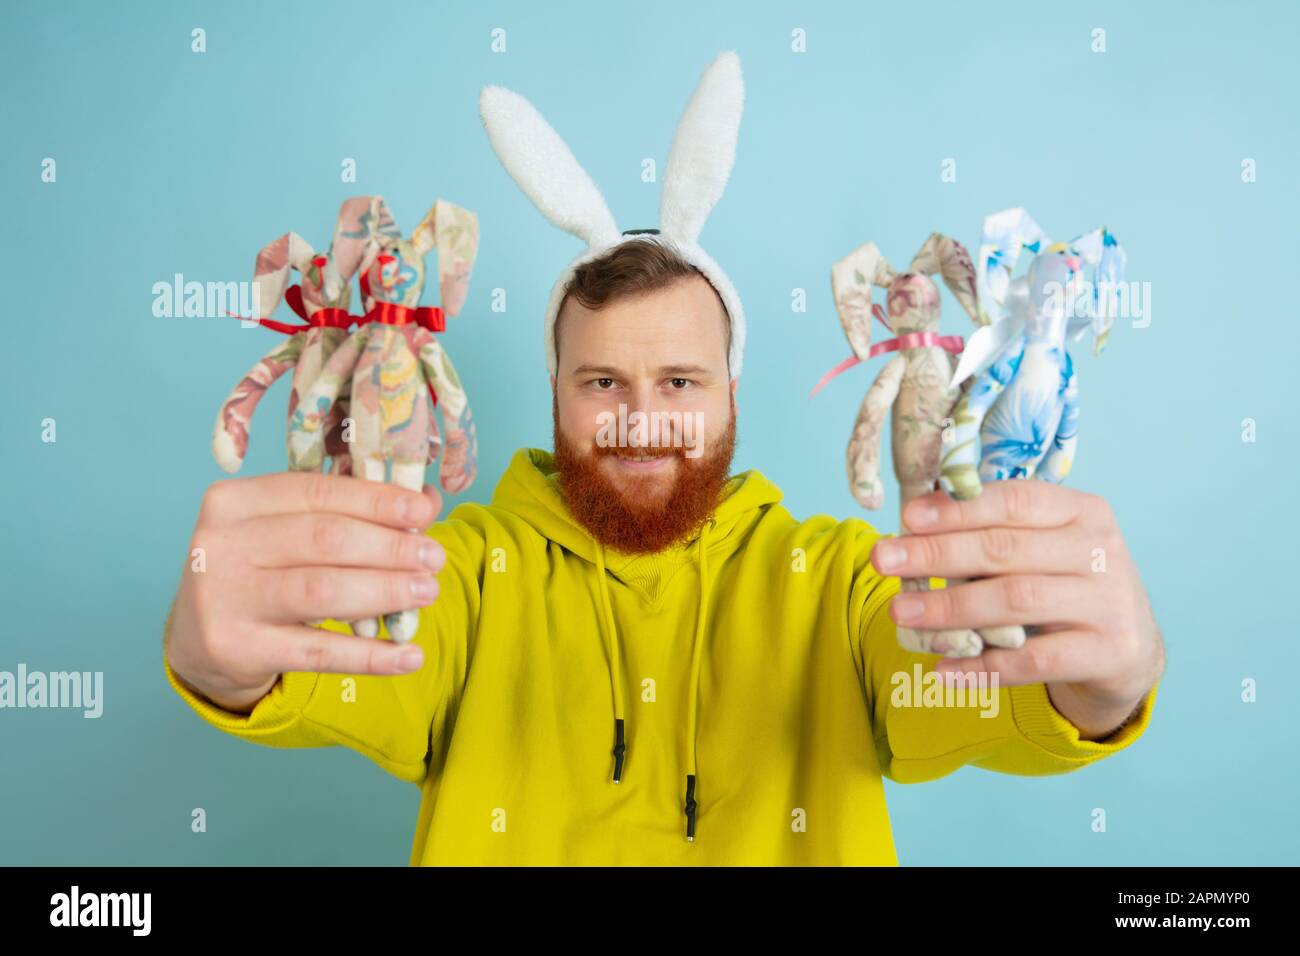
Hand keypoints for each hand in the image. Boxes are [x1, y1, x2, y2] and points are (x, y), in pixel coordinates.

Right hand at [164, 472, 445, 713]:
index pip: (318, 491)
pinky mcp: (235, 648)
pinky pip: (317, 652)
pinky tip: (409, 655)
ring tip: (428, 592)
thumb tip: (428, 503)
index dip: (377, 500)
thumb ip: (348, 513)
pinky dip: (370, 655)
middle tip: (435, 558)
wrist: (198, 638)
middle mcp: (222, 545)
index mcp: (235, 501)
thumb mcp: (287, 532)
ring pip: (321, 591)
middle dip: (390, 546)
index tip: (425, 510)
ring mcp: (224, 599)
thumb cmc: (258, 571)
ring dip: (385, 591)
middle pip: (324, 539)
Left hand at [869, 480, 1164, 739]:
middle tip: (883, 561)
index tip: (906, 518)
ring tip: (902, 613)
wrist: (1129, 647)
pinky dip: (984, 666)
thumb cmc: (1065, 583)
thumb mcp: (1042, 547)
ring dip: (951, 608)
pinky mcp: (1110, 652)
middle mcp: (1100, 550)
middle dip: (937, 554)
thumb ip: (992, 532)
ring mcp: (1109, 602)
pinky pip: (1035, 661)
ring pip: (1016, 601)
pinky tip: (942, 667)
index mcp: (1081, 511)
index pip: (1013, 501)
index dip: (957, 510)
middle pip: (1005, 549)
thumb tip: (913, 524)